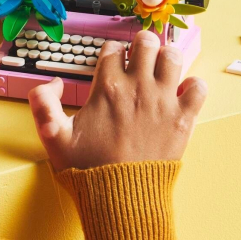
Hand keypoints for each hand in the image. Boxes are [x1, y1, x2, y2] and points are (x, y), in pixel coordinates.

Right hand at [26, 30, 207, 171]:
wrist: (120, 197)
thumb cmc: (88, 168)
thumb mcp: (53, 136)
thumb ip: (42, 103)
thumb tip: (54, 83)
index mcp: (107, 87)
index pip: (113, 49)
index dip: (111, 52)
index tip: (112, 62)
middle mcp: (138, 87)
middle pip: (146, 42)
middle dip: (141, 45)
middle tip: (139, 57)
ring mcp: (164, 101)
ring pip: (173, 56)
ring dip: (166, 58)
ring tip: (160, 69)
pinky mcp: (183, 119)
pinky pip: (199, 87)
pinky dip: (193, 86)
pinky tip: (181, 93)